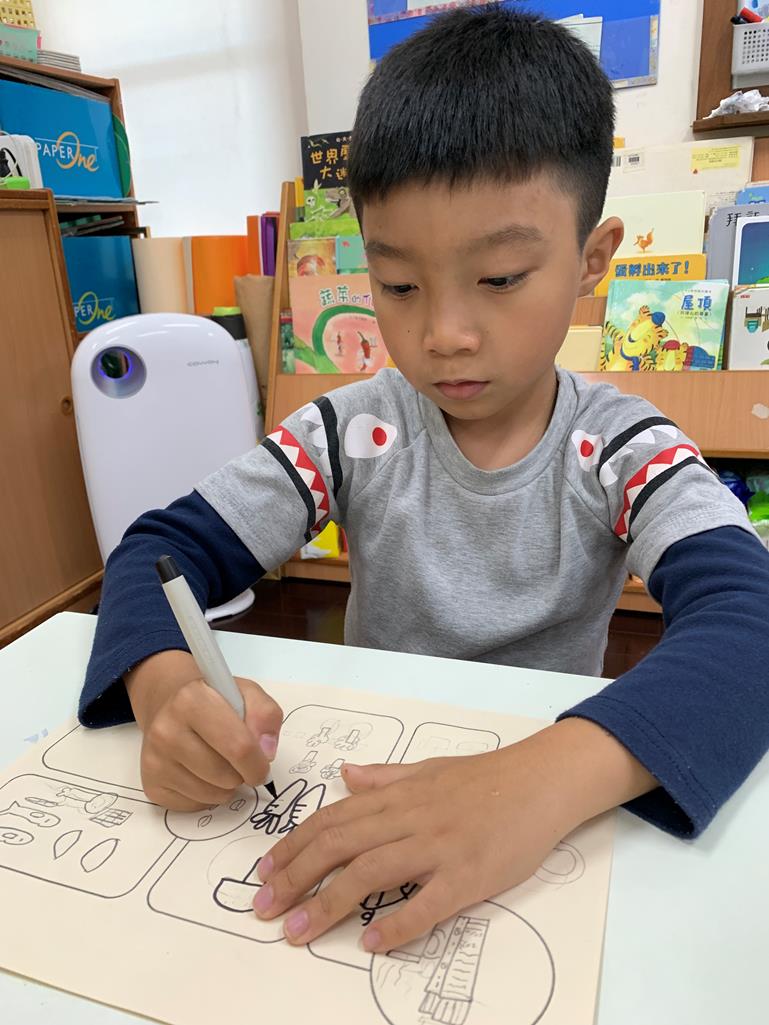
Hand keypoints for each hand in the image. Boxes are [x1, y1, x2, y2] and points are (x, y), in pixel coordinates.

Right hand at [125, 649, 282, 810]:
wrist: (170, 705)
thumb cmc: (214, 701)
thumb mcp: (247, 694)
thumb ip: (265, 716)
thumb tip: (266, 753)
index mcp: (192, 700)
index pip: (238, 747)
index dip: (258, 764)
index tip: (263, 766)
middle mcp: (166, 730)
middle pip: (225, 776)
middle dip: (242, 774)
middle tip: (238, 759)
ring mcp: (155, 759)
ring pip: (212, 794)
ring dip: (226, 786)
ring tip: (220, 762)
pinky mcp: (151, 784)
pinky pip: (195, 806)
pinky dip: (207, 796)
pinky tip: (201, 772)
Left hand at [253, 718, 655, 950]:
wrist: (541, 781)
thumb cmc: (486, 777)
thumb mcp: (428, 768)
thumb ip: (385, 777)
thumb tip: (345, 775)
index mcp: (398, 795)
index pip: (333, 820)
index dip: (294, 846)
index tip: (265, 871)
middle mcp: (411, 819)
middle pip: (341, 846)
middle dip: (296, 878)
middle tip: (263, 908)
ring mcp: (439, 847)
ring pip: (372, 873)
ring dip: (328, 904)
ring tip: (296, 931)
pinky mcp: (469, 876)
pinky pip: (427, 904)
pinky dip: (396, 924)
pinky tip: (369, 943)